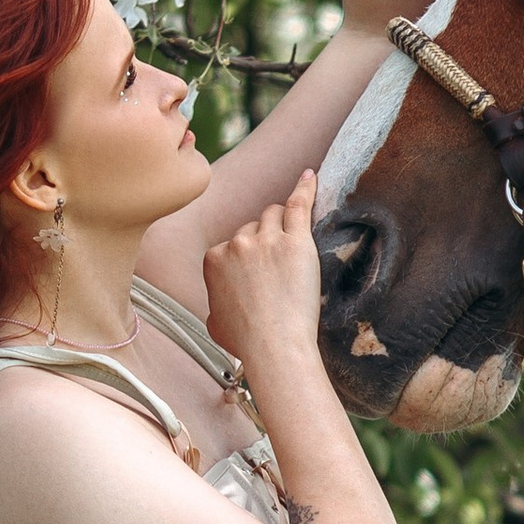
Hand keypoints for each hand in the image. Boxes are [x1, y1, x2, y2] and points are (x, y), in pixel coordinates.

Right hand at [203, 172, 325, 376]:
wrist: (274, 346)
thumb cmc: (247, 341)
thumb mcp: (215, 323)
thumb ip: (215, 303)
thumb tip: (218, 305)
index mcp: (213, 258)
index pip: (232, 243)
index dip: (248, 259)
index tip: (259, 276)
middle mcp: (236, 243)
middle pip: (253, 226)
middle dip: (264, 242)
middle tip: (279, 268)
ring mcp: (266, 239)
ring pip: (274, 214)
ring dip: (282, 223)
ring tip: (294, 241)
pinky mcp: (296, 241)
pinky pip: (299, 205)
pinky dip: (305, 189)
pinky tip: (310, 176)